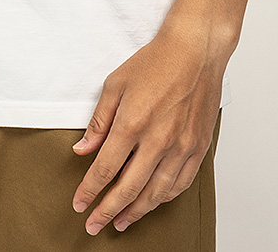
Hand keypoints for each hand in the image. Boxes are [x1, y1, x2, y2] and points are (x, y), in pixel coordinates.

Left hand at [70, 15, 229, 234]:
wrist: (195, 51)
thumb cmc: (155, 62)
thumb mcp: (116, 85)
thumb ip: (99, 122)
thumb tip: (83, 150)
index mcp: (132, 124)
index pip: (104, 169)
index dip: (89, 191)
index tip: (79, 205)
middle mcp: (158, 141)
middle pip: (128, 189)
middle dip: (107, 211)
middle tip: (94, 226)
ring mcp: (181, 147)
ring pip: (155, 193)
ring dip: (136, 212)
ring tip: (122, 222)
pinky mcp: (198, 148)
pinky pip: (180, 184)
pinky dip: (163, 198)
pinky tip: (152, 202)